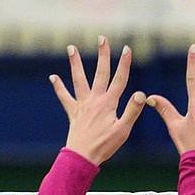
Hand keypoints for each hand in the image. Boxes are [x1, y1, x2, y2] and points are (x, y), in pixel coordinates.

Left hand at [50, 36, 145, 164]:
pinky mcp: (73, 113)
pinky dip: (59, 87)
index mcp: (109, 103)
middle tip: (102, 38)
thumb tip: (141, 93)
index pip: (119, 79)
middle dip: (103, 55)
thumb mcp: (123, 129)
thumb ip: (132, 110)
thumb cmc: (105, 145)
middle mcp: (95, 100)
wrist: (83, 156)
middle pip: (100, 73)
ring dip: (76, 64)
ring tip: (72, 48)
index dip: (124, 64)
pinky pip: (65, 98)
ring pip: (79, 80)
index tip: (127, 48)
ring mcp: (82, 105)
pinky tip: (53, 77)